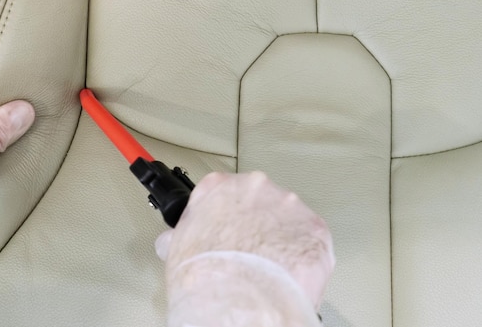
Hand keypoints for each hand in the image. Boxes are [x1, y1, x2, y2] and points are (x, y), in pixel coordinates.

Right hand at [156, 171, 334, 308]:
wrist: (239, 300)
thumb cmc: (206, 275)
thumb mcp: (178, 247)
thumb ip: (184, 233)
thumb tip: (172, 241)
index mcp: (218, 187)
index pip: (223, 190)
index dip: (225, 214)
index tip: (227, 229)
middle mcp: (256, 188)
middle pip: (260, 201)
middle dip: (256, 224)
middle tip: (248, 252)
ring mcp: (288, 206)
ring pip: (288, 220)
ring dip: (282, 240)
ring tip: (269, 269)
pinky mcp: (315, 229)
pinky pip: (311, 240)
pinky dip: (303, 257)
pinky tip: (288, 275)